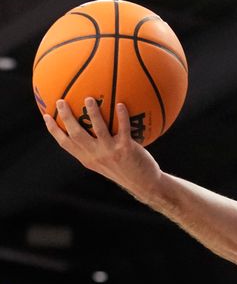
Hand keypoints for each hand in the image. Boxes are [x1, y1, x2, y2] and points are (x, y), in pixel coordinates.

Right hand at [44, 98, 162, 193]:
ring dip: (92, 114)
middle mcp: (96, 155)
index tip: (46, 116)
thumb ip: (95, 148)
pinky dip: (122, 116)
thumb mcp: (105, 162)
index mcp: (87, 158)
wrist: (144, 184)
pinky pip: (123, 129)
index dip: (54, 130)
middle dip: (67, 117)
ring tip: (88, 99)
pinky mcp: (126, 149)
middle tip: (61, 101)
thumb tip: (89, 128)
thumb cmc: (125, 169)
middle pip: (76, 134)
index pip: (65, 144)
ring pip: (98, 130)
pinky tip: (121, 104)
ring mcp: (110, 152)